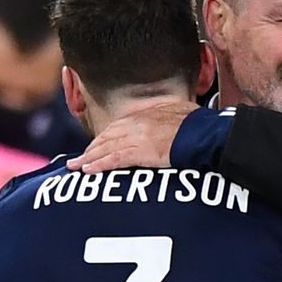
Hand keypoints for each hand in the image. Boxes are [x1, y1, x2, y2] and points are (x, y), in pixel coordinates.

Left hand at [67, 101, 198, 173]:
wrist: (204, 133)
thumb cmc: (198, 124)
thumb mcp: (181, 112)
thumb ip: (169, 115)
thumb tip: (171, 117)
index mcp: (146, 114)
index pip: (117, 125)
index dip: (104, 137)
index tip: (96, 145)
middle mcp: (138, 123)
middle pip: (107, 136)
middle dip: (91, 148)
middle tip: (79, 158)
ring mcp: (138, 137)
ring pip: (106, 148)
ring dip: (88, 157)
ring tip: (76, 166)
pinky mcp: (141, 152)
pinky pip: (114, 159)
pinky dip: (99, 165)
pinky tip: (88, 170)